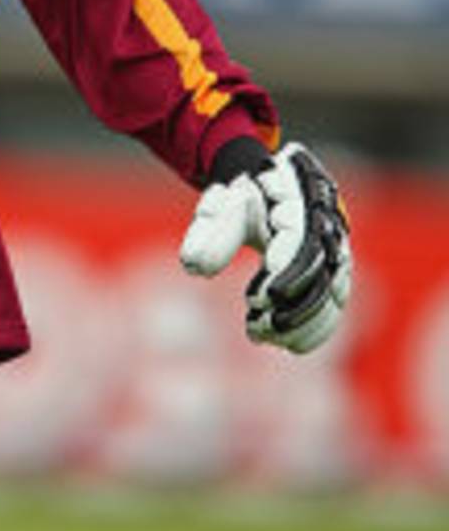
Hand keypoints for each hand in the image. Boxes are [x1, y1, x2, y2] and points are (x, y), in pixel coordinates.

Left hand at [180, 142, 351, 353]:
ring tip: (262, 335)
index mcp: (300, 198)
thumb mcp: (219, 203)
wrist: (268, 187)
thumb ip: (210, 229)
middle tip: (257, 326)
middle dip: (294, 305)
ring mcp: (334, 249)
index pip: (302, 238)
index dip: (287, 270)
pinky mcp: (334, 273)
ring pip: (332, 293)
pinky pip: (333, 304)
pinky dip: (314, 327)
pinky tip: (286, 342)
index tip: (257, 299)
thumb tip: (196, 267)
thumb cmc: (240, 196)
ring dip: (302, 322)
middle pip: (324, 272)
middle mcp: (326, 224)